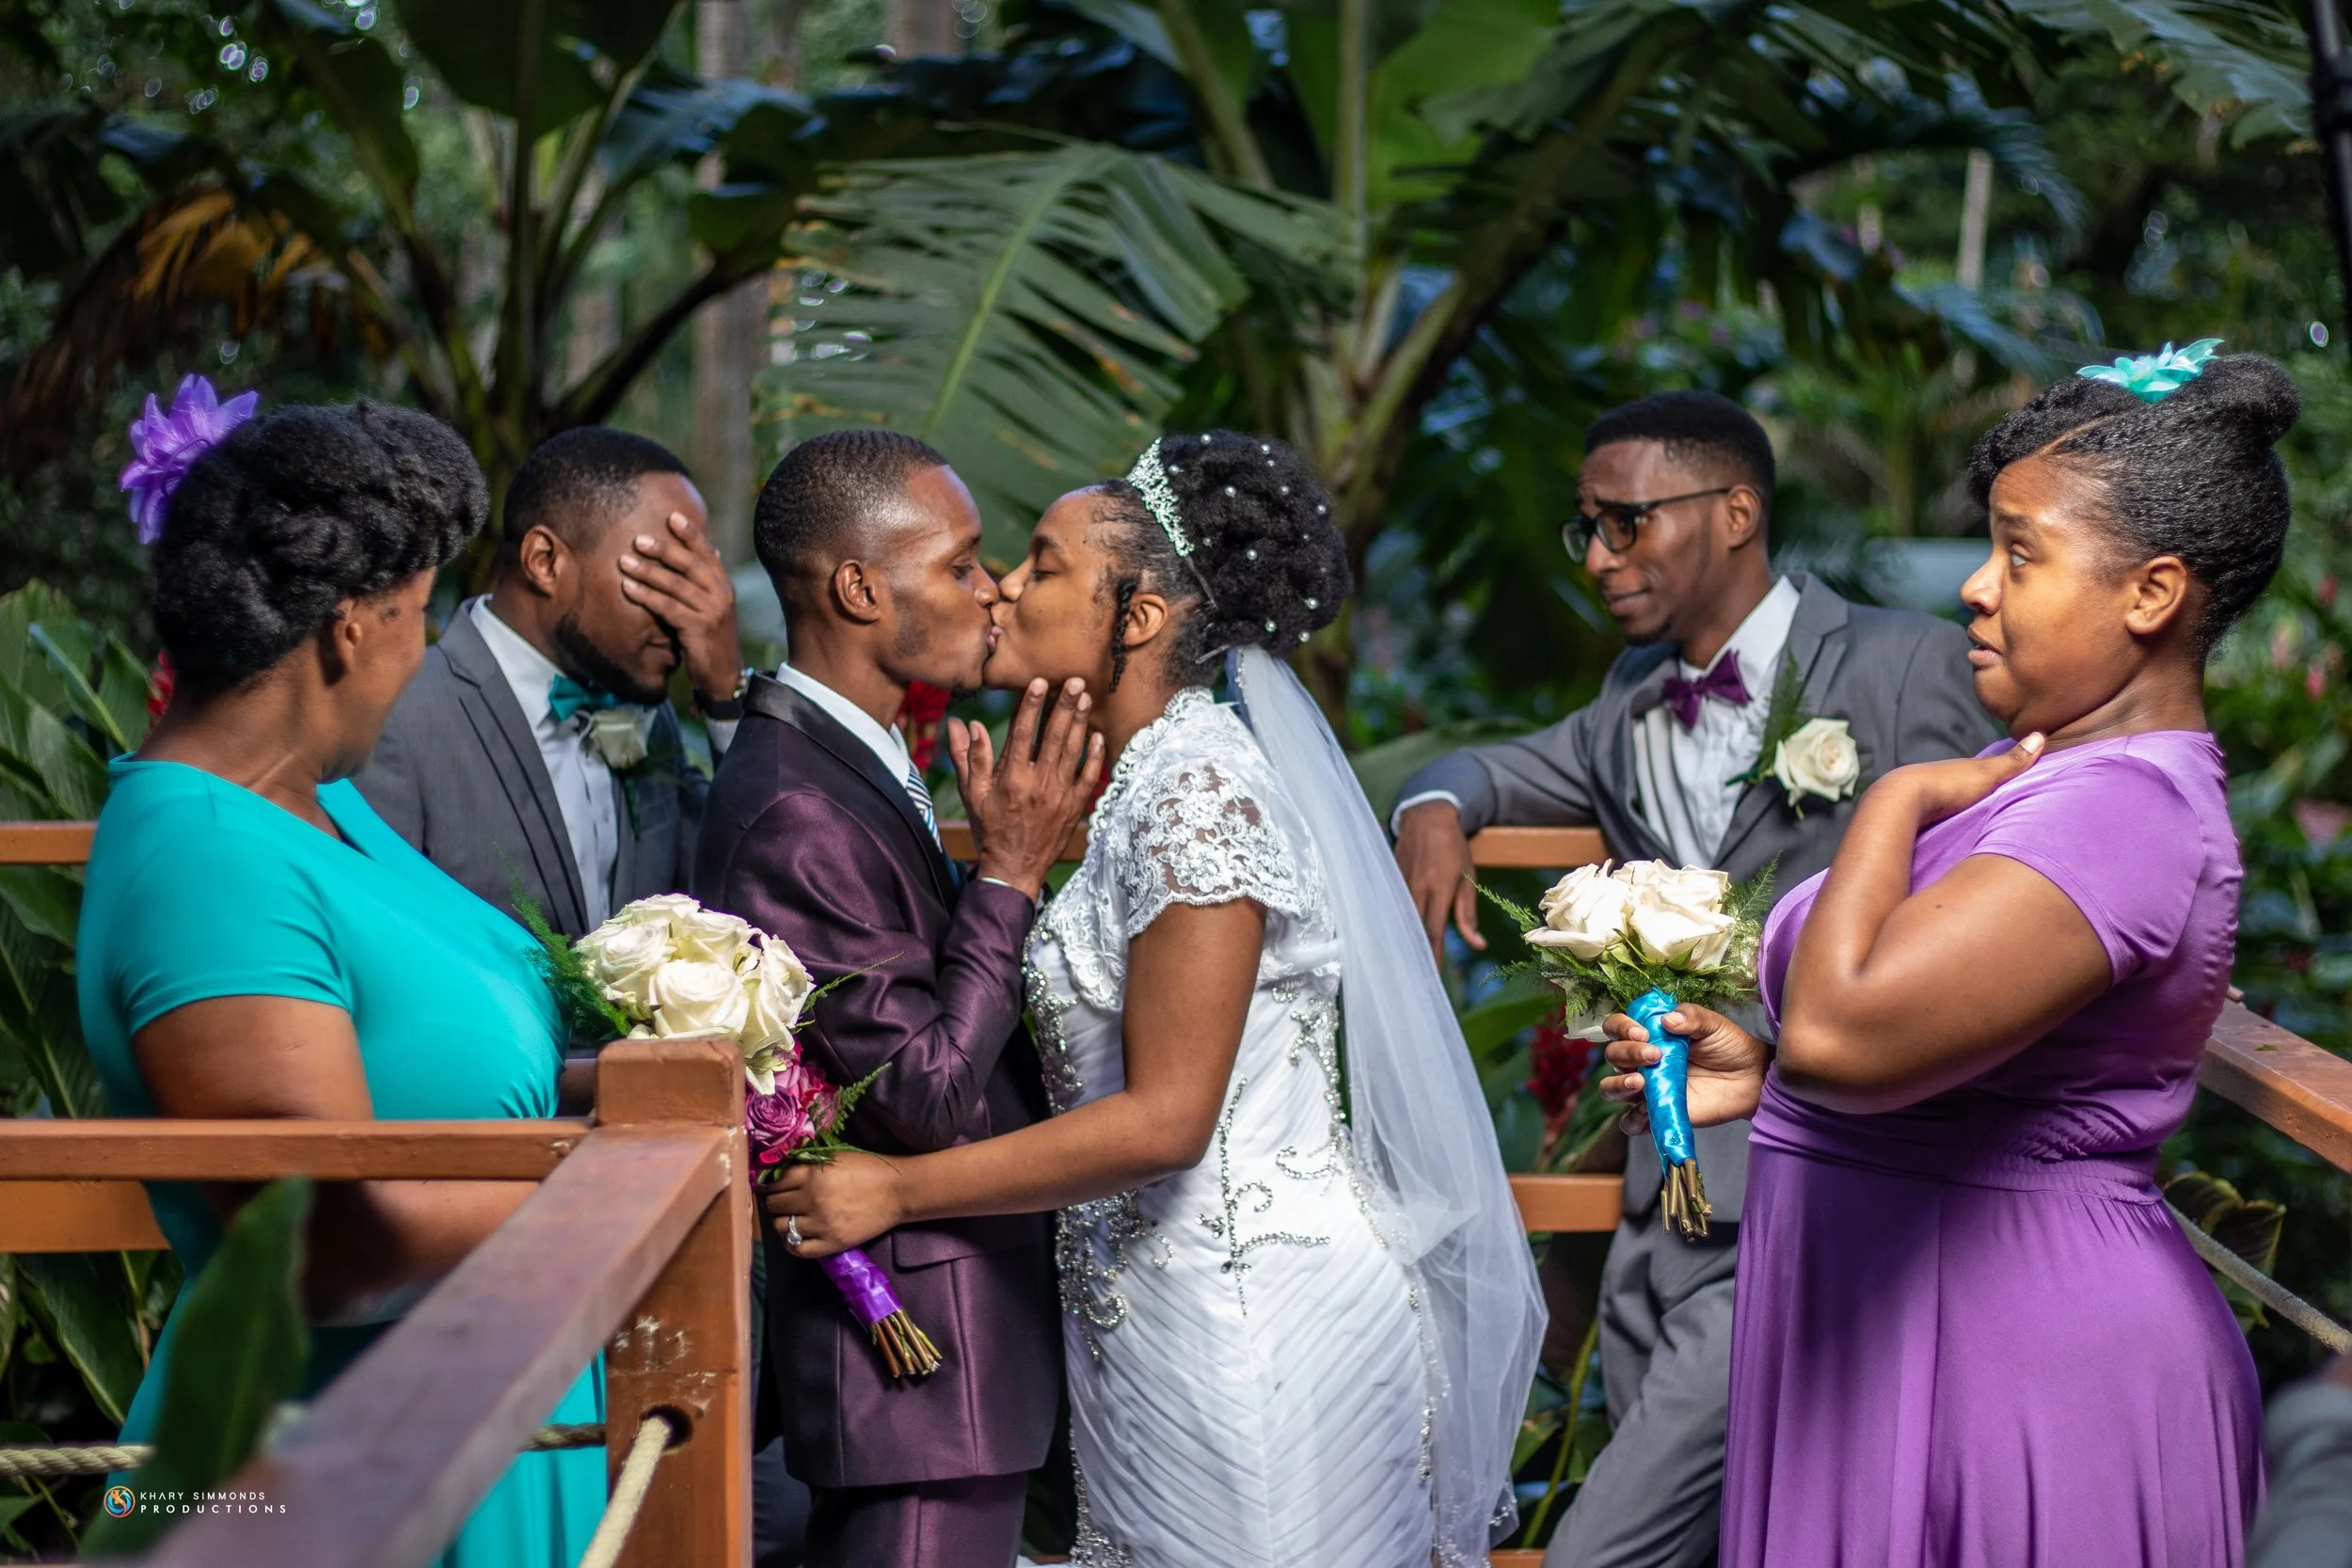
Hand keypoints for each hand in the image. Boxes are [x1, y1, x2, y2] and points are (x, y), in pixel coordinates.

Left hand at [618, 510, 744, 699]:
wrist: (724, 675)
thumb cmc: (713, 638)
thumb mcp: (715, 606)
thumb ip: (708, 581)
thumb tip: (711, 549)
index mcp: (724, 585)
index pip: (707, 553)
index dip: (691, 534)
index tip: (672, 516)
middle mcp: (720, 594)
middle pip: (689, 565)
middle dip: (663, 549)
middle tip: (638, 539)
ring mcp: (710, 611)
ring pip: (675, 585)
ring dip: (647, 571)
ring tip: (624, 561)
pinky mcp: (697, 628)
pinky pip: (667, 607)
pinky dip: (646, 596)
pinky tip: (628, 588)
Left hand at [762, 1152, 904, 1258]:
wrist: (897, 1191)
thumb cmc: (868, 1169)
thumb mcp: (835, 1158)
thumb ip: (808, 1165)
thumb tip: (781, 1171)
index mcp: (812, 1175)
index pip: (774, 1183)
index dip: (770, 1184)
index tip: (772, 1186)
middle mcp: (812, 1199)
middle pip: (774, 1205)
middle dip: (775, 1202)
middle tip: (782, 1202)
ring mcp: (821, 1224)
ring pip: (781, 1227)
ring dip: (783, 1222)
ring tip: (792, 1218)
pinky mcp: (832, 1243)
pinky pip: (798, 1249)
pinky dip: (793, 1243)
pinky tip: (798, 1236)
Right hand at [952, 676, 1104, 898]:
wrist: (1014, 868)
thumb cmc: (990, 829)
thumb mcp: (973, 794)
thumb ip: (969, 757)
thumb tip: (963, 724)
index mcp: (1011, 778)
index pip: (1023, 733)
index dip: (1031, 705)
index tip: (1039, 682)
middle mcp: (1038, 783)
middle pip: (1054, 736)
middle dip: (1065, 705)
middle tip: (1075, 680)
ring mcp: (1060, 795)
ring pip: (1073, 751)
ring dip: (1081, 723)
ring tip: (1086, 697)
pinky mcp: (1075, 806)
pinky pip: (1089, 777)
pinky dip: (1095, 756)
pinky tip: (1098, 736)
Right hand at [1395, 799, 1482, 966]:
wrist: (1427, 815)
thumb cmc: (1453, 847)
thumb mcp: (1468, 878)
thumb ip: (1468, 914)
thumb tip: (1478, 945)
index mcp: (1439, 889)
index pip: (1433, 931)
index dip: (1433, 955)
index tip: (1433, 975)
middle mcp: (1417, 888)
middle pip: (1412, 929)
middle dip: (1415, 954)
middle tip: (1416, 977)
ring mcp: (1400, 883)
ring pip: (1399, 919)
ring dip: (1403, 941)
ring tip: (1404, 963)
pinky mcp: (1390, 878)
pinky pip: (1392, 906)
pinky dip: (1395, 923)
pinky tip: (1395, 937)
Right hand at [1597, 1003, 1769, 1130]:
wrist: (1752, 1078)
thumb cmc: (1730, 1046)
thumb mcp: (1713, 1024)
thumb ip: (1691, 1016)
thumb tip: (1667, 1019)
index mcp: (1650, 1034)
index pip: (1617, 1027)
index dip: (1621, 1027)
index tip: (1642, 1032)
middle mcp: (1642, 1061)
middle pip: (1613, 1056)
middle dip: (1626, 1053)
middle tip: (1655, 1054)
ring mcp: (1648, 1089)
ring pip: (1611, 1089)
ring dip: (1618, 1085)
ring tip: (1640, 1082)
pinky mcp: (1658, 1114)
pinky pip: (1631, 1123)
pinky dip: (1631, 1120)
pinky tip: (1646, 1111)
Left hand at [1881, 731, 2044, 827]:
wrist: (1904, 799)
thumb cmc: (1949, 785)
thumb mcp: (1986, 773)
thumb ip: (2011, 761)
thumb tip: (2040, 734)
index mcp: (1966, 768)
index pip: (1990, 768)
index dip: (2004, 771)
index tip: (2020, 776)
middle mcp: (1949, 778)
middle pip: (1972, 784)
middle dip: (1984, 790)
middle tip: (2005, 800)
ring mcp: (1933, 794)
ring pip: (1955, 799)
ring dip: (1966, 806)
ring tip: (1983, 817)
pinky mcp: (1922, 813)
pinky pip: (1943, 814)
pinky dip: (1952, 817)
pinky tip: (1956, 825)